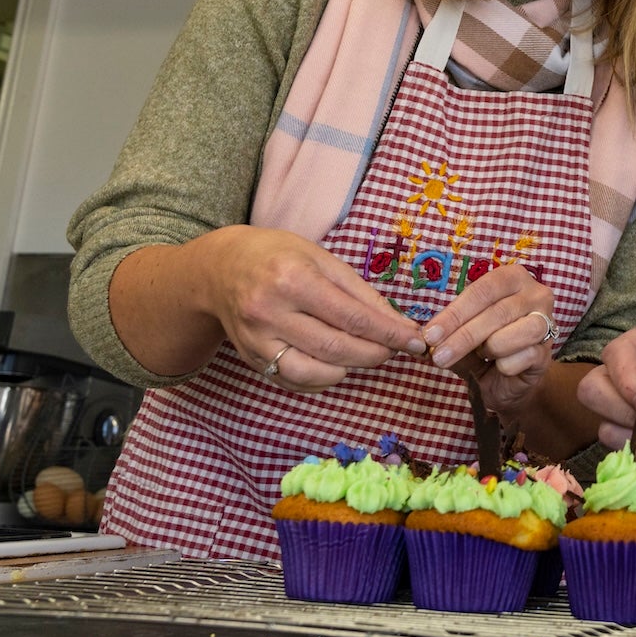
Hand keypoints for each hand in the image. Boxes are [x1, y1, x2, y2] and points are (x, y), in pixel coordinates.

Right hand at [147, 224, 424, 392]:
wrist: (220, 269)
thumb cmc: (277, 256)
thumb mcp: (321, 258)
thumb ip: (360, 291)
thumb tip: (397, 322)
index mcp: (294, 278)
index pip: (354, 317)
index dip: (390, 334)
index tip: (415, 341)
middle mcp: (270, 311)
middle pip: (336, 348)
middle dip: (374, 354)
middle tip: (395, 350)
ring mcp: (256, 339)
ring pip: (314, 372)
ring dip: (349, 369)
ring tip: (366, 355)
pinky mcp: (250, 358)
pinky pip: (293, 380)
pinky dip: (322, 379)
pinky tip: (337, 366)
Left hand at [421, 263, 560, 416]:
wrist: (509, 382)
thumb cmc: (484, 347)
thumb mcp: (462, 334)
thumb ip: (447, 331)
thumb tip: (424, 337)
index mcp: (512, 278)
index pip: (481, 291)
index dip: (454, 314)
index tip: (431, 334)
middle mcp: (535, 294)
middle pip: (495, 313)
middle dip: (461, 337)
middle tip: (439, 356)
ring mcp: (546, 322)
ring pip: (508, 336)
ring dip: (486, 350)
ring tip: (482, 355)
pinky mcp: (547, 352)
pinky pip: (519, 359)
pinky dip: (503, 367)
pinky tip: (502, 366)